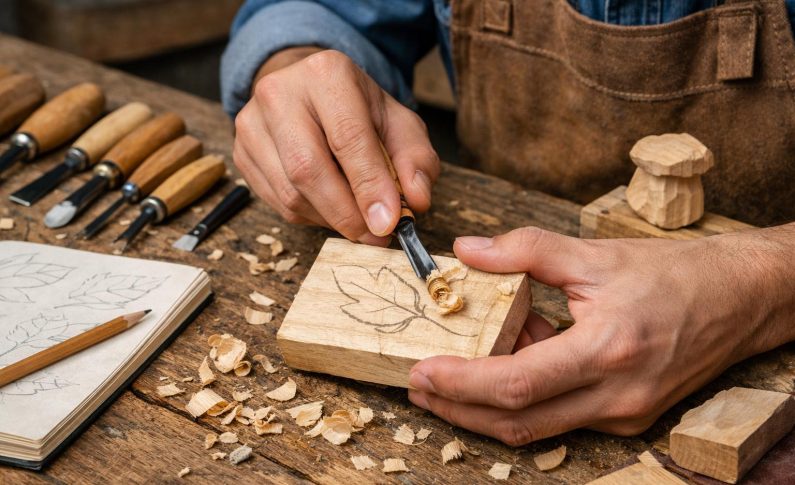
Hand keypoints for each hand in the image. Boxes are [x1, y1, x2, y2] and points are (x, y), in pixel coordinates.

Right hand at [233, 48, 438, 244]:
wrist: (310, 93)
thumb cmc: (358, 111)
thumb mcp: (399, 124)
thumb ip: (416, 160)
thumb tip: (417, 200)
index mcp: (326, 74)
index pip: (347, 137)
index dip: (369, 186)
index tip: (389, 223)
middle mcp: (279, 93)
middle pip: (308, 170)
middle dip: (347, 213)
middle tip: (376, 236)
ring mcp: (251, 124)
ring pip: (290, 194)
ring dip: (330, 220)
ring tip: (359, 220)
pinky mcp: (241, 153)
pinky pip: (277, 204)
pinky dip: (311, 217)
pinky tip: (330, 207)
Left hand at [408, 226, 793, 444]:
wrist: (739, 300)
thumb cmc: (673, 275)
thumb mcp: (595, 253)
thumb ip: (526, 250)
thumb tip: (468, 250)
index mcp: (607, 349)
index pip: (517, 385)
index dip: (462, 385)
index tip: (422, 373)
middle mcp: (616, 394)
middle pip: (519, 421)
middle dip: (459, 409)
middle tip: (419, 387)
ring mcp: (624, 413)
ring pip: (537, 427)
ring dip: (486, 408)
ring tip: (448, 378)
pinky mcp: (627, 417)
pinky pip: (561, 416)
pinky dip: (526, 397)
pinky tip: (508, 363)